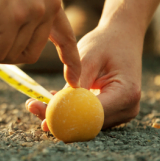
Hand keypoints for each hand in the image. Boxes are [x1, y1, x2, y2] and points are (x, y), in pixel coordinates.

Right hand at [0, 0, 79, 86]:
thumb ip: (0, 34)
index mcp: (50, 1)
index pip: (66, 37)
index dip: (70, 60)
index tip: (74, 79)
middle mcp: (48, 7)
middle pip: (28, 55)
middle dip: (0, 51)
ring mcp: (33, 12)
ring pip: (10, 55)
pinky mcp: (14, 16)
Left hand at [26, 23, 142, 129]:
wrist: (122, 36)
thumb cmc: (105, 43)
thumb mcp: (87, 59)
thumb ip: (75, 84)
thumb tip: (56, 107)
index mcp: (125, 94)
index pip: (91, 115)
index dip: (65, 117)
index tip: (41, 114)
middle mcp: (127, 108)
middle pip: (88, 124)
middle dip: (58, 117)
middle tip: (31, 106)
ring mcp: (121, 112)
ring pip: (85, 123)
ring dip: (61, 114)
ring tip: (36, 102)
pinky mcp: (112, 112)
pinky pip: (87, 116)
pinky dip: (69, 109)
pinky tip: (52, 98)